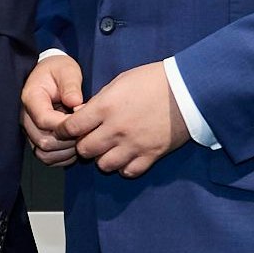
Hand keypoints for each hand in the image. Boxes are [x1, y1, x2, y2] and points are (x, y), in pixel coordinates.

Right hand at [21, 53, 87, 167]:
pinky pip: (47, 158)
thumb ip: (71, 85)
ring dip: (66, 152)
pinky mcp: (36, 139)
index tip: (82, 119)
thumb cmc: (58, 71)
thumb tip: (75, 103)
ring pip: (44, 153)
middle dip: (68, 140)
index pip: (45, 120)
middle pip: (43, 141)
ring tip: (81, 139)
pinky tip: (74, 147)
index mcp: (31, 98)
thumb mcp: (67, 70)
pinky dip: (62, 158)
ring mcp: (30, 130)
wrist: (49, 74)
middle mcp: (26, 117)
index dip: (66, 125)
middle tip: (85, 131)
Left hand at [71, 60, 185, 176]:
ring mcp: (134, 145)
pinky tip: (127, 156)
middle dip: (84, 145)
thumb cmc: (154, 80)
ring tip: (110, 148)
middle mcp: (116, 129)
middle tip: (90, 138)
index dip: (64, 130)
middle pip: (85, 150)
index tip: (67, 130)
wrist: (189, 90)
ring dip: (103, 157)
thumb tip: (82, 114)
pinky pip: (128, 172)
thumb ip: (99, 101)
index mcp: (105, 107)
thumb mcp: (120, 82)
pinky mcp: (151, 155)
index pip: (71, 128)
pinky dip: (124, 167)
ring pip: (104, 165)